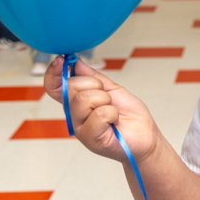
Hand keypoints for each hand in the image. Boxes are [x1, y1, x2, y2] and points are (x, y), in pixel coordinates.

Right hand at [42, 57, 160, 165]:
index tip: (61, 60)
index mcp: (77, 103)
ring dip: (105, 100)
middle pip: (71, 87)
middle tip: (108, 98)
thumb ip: (93, 77)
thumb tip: (76, 63)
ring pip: (83, 100)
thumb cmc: (129, 116)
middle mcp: (75, 115)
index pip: (54, 87)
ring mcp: (81, 128)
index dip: (53, 73)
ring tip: (113, 111)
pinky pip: (99, 114)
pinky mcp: (90, 139)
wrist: (146, 136)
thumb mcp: (112, 89)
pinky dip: (112, 114)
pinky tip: (114, 122)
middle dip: (95, 85)